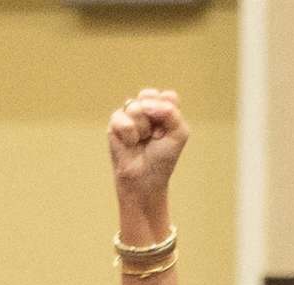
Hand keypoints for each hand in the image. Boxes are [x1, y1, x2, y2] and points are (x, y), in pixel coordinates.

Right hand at [108, 88, 188, 205]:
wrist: (144, 179)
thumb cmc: (162, 158)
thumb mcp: (178, 133)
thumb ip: (170, 112)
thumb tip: (144, 104)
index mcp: (164, 109)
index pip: (167, 96)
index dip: (168, 114)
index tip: (167, 132)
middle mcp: (146, 108)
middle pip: (149, 95)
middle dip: (153, 117)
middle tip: (154, 136)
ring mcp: (130, 114)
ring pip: (135, 107)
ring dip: (142, 128)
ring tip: (141, 141)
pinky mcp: (115, 122)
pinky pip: (121, 118)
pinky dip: (129, 135)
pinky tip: (130, 143)